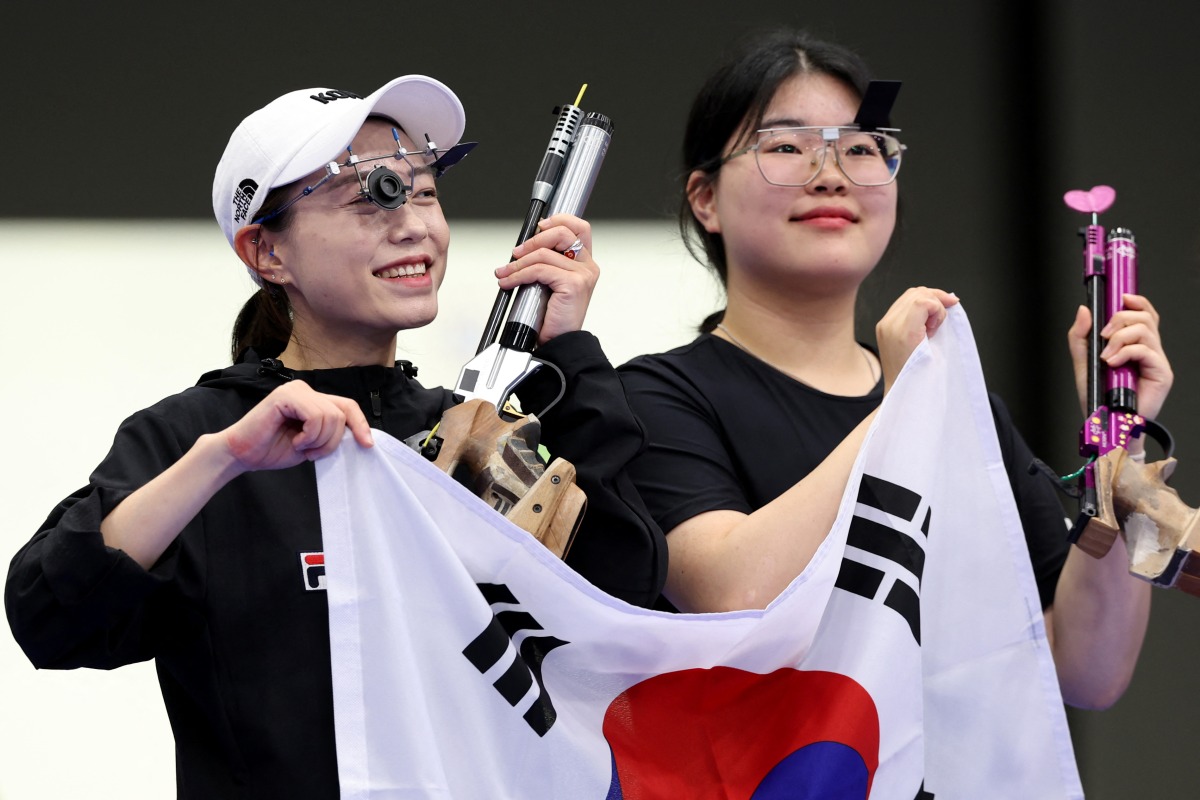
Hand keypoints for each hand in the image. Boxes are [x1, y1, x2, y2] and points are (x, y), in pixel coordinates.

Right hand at [221, 382, 373, 472]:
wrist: (242, 454)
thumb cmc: (272, 449)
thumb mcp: (311, 443)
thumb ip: (329, 433)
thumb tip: (358, 434)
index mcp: (312, 399)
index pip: (347, 406)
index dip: (360, 424)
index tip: (367, 444)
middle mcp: (305, 390)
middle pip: (341, 413)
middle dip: (331, 441)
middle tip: (311, 452)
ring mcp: (295, 390)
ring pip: (331, 416)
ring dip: (318, 441)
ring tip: (300, 446)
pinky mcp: (286, 396)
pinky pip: (315, 417)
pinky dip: (309, 436)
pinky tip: (295, 441)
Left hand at [494, 213, 599, 343]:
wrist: (558, 343)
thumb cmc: (553, 317)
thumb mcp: (549, 283)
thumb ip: (546, 263)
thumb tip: (524, 248)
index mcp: (585, 263)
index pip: (578, 227)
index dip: (558, 220)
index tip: (537, 228)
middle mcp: (588, 266)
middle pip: (562, 232)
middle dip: (533, 239)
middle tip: (515, 253)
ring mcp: (583, 274)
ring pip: (544, 253)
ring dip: (518, 263)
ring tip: (505, 273)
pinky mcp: (574, 284)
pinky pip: (539, 270)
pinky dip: (519, 275)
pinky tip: (509, 282)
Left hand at [875, 287, 958, 393]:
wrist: (899, 388)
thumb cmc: (920, 375)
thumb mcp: (937, 350)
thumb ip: (938, 324)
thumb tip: (948, 303)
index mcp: (903, 333)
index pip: (922, 301)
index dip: (938, 307)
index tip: (941, 323)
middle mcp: (889, 325)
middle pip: (916, 292)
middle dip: (935, 300)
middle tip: (941, 319)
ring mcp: (884, 324)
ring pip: (910, 294)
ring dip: (927, 301)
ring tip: (932, 322)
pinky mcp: (883, 325)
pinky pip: (902, 304)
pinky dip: (918, 306)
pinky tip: (924, 321)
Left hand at [1068, 294, 1171, 419]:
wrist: (1104, 423)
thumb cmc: (1098, 396)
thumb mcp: (1083, 361)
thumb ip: (1081, 336)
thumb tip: (1085, 310)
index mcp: (1134, 344)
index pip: (1144, 313)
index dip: (1136, 301)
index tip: (1119, 297)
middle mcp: (1149, 350)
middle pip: (1145, 317)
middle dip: (1120, 319)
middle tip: (1102, 336)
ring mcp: (1157, 361)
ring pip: (1145, 330)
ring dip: (1119, 337)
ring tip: (1105, 355)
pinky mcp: (1161, 373)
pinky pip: (1146, 350)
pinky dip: (1125, 352)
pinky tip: (1113, 363)